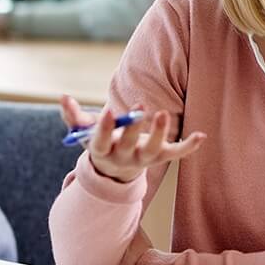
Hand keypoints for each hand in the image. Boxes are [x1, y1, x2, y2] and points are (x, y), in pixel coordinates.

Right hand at [60, 96, 205, 183]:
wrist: (116, 167)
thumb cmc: (100, 141)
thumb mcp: (85, 132)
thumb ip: (73, 116)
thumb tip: (63, 97)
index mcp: (102, 151)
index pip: (101, 143)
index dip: (105, 128)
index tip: (109, 110)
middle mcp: (123, 158)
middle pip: (128, 146)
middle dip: (133, 128)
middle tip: (139, 107)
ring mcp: (143, 159)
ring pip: (153, 151)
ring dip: (160, 134)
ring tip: (163, 113)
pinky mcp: (160, 157)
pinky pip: (176, 154)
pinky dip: (189, 146)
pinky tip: (201, 136)